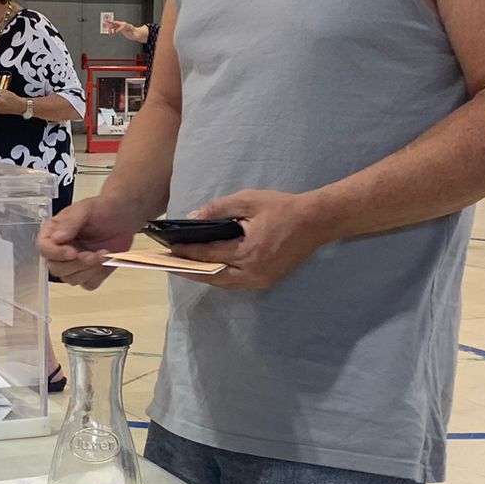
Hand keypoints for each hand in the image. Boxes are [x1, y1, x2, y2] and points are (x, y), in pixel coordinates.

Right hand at [40, 195, 146, 289]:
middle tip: (93, 254)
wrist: (122, 216)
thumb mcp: (85, 209)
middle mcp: (60, 251)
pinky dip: (98, 275)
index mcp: (54, 233)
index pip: (44, 249)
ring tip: (103, 253)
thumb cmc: (102, 209)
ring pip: (72, 279)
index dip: (56, 254)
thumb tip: (56, 238)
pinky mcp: (90, 273)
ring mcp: (74, 264)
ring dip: (90, 269)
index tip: (72, 252)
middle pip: (57, 269)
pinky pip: (89, 284)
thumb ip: (70, 223)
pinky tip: (105, 260)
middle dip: (77, 263)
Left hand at [167, 190, 330, 290]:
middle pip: (212, 276)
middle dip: (189, 270)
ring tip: (183, 267)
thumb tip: (192, 218)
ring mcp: (261, 280)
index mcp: (248, 252)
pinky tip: (207, 268)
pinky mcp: (266, 281)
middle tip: (169, 264)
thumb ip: (218, 209)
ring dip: (203, 275)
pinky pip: (236, 282)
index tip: (168, 249)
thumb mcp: (248, 201)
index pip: (209, 254)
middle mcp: (253, 272)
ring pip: (224, 283)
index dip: (187, 252)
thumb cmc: (282, 208)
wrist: (316, 221)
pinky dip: (219, 276)